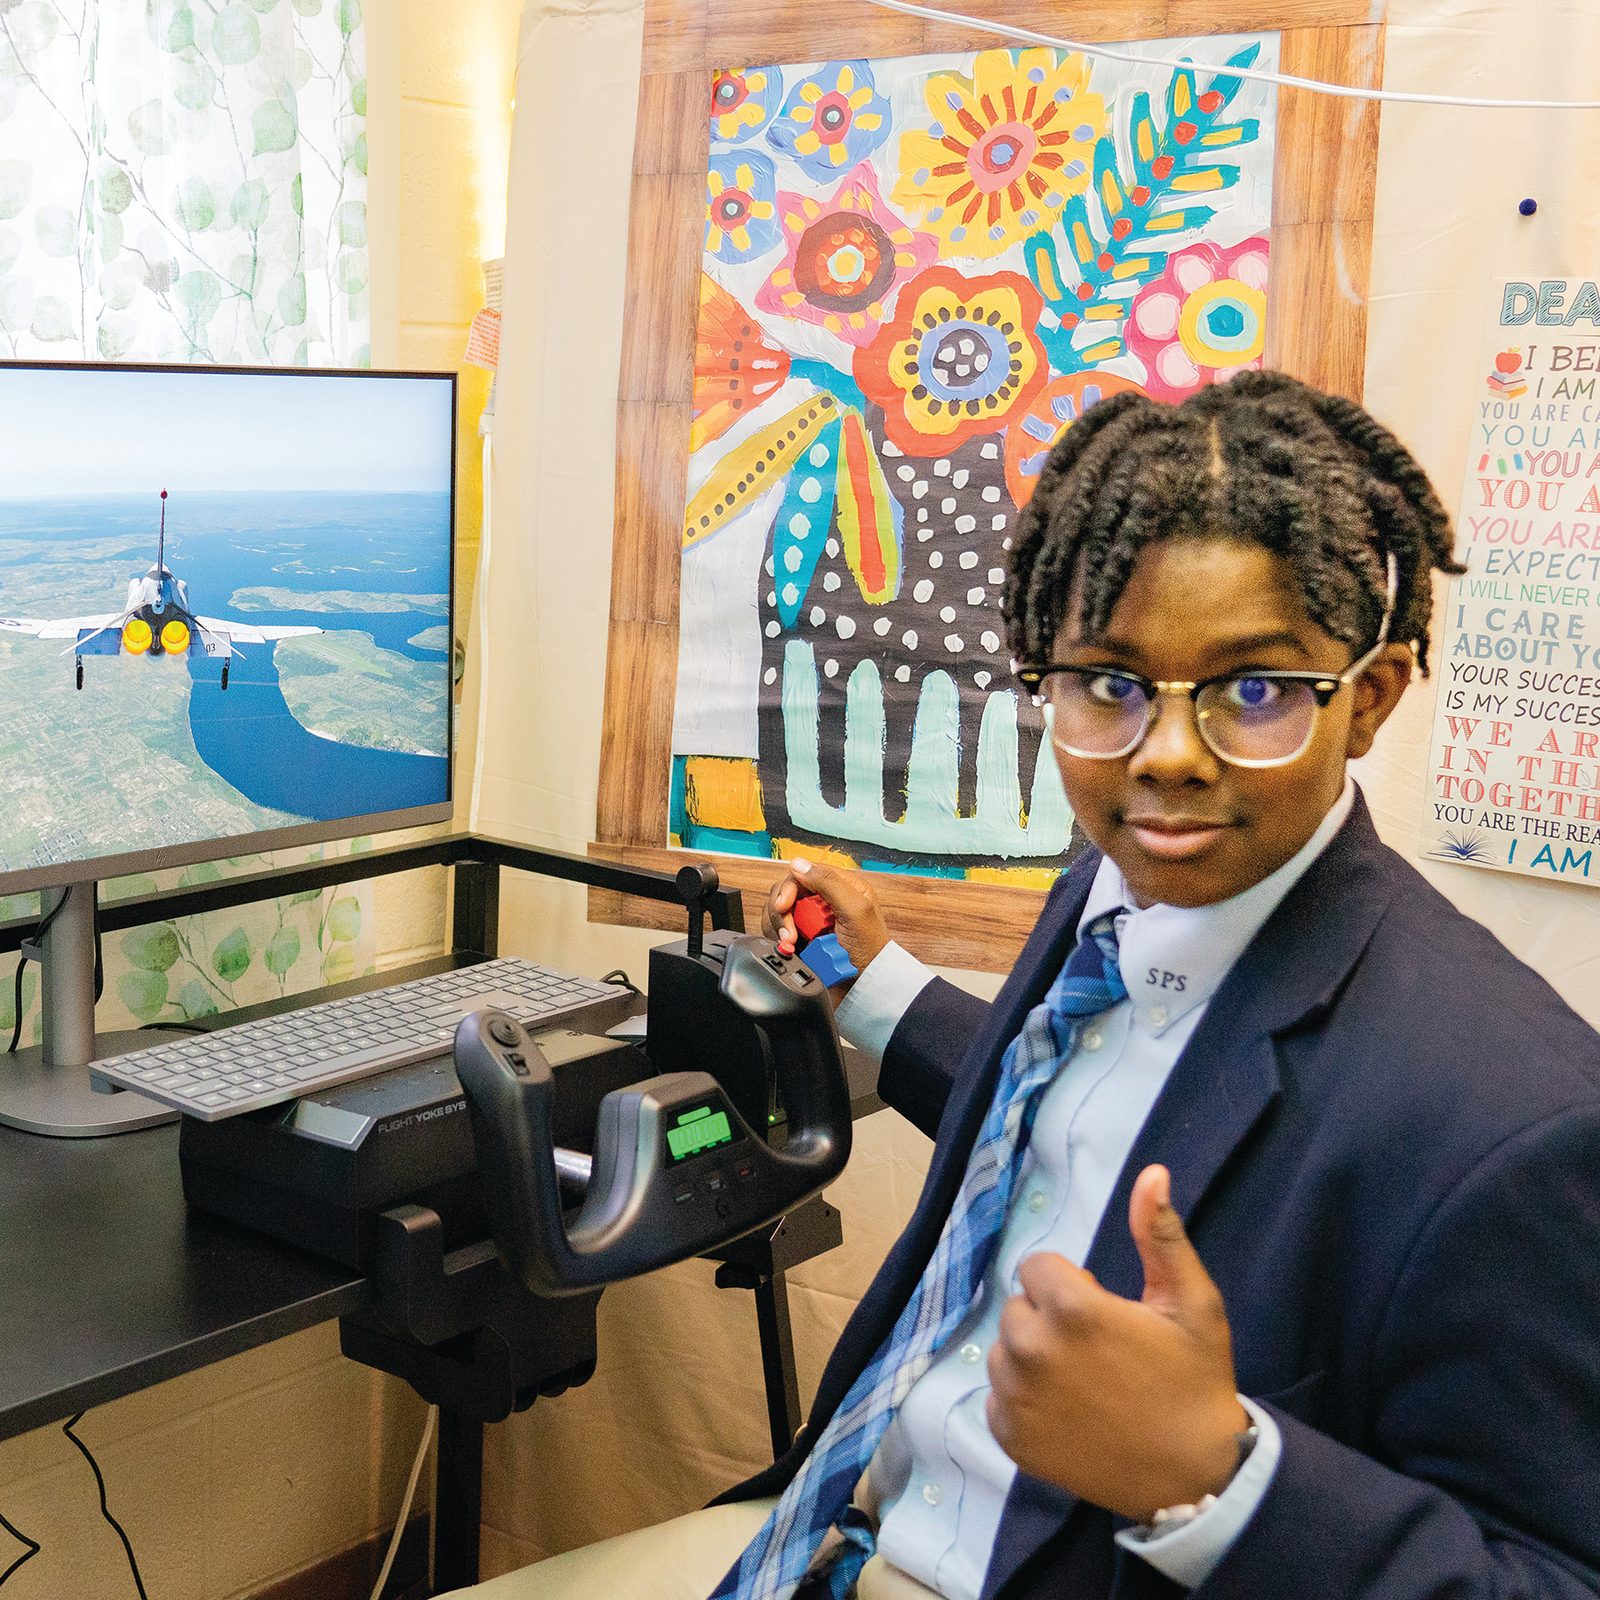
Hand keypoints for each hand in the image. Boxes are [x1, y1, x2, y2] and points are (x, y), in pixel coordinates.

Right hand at [761, 858, 890, 986]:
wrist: (862, 988)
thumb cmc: (869, 953)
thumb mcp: (855, 911)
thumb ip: (829, 883)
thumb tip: (799, 864)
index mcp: (842, 886)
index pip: (803, 873)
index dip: (789, 887)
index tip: (784, 906)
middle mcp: (823, 900)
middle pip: (785, 891)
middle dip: (783, 912)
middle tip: (790, 932)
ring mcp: (810, 920)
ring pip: (777, 911)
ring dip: (779, 928)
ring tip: (792, 944)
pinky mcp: (800, 938)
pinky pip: (776, 931)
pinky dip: (778, 940)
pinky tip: (789, 949)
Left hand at [985, 1165, 1248, 1522]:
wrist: (1197, 1476)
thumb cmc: (1195, 1382)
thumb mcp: (1192, 1303)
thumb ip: (1161, 1234)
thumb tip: (1152, 1173)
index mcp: (1071, 1308)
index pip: (1038, 1268)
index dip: (1072, 1286)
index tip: (1104, 1313)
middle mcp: (1032, 1349)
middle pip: (1018, 1307)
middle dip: (1049, 1318)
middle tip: (1096, 1350)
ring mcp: (1017, 1398)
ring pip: (1004, 1351)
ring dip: (1032, 1358)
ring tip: (1081, 1382)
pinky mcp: (1010, 1437)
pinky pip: (997, 1396)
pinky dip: (1023, 1401)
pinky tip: (1065, 1412)